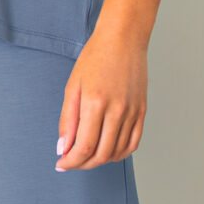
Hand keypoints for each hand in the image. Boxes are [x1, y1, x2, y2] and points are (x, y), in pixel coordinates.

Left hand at [55, 21, 147, 169]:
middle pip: (101, 154)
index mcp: (95, 102)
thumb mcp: (72, 87)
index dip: (71, 161)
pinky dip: (119, 153)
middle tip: (71, 162)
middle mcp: (117, 110)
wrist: (123, 39)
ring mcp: (132, 111)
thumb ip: (67, 120)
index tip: (61, 164)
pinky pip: (133, 143)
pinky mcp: (142, 111)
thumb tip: (63, 148)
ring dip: (100, 161)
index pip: (84, 146)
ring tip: (86, 156)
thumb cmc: (95, 58)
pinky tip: (107, 151)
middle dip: (83, 164)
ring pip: (117, 152)